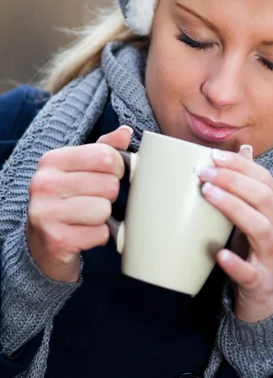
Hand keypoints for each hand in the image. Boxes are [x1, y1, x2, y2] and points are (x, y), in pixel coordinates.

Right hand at [26, 125, 132, 282]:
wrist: (42, 244)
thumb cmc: (67, 200)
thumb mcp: (80, 169)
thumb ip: (103, 149)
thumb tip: (125, 132)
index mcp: (52, 160)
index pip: (106, 156)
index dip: (118, 168)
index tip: (110, 176)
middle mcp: (44, 184)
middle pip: (109, 184)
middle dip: (110, 196)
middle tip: (93, 201)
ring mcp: (46, 213)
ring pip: (105, 209)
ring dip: (103, 217)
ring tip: (87, 218)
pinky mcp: (56, 239)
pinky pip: (100, 233)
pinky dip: (99, 236)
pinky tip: (83, 234)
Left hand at [196, 146, 272, 322]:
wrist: (269, 301)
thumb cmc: (257, 252)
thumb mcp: (257, 216)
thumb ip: (250, 185)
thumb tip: (243, 149)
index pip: (265, 180)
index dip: (240, 166)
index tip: (213, 155)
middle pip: (263, 198)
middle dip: (232, 180)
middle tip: (203, 172)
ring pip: (260, 228)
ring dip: (233, 208)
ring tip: (207, 195)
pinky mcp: (262, 284)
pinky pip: (250, 273)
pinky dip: (235, 263)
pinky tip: (218, 253)